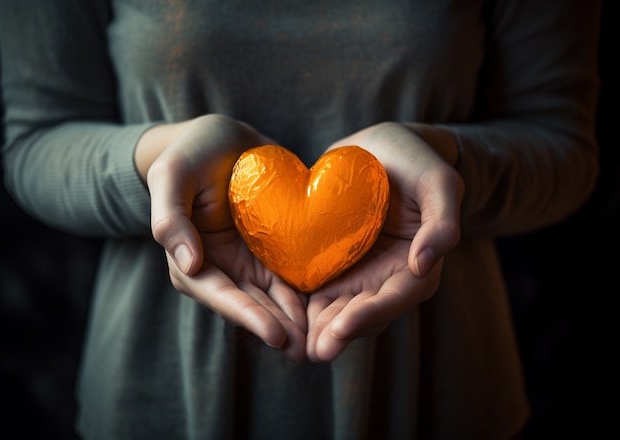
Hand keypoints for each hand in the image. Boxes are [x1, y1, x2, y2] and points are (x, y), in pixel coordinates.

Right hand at [141, 114, 307, 359]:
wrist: (224, 139)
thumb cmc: (193, 152)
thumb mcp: (173, 175)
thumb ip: (170, 217)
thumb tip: (189, 264)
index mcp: (190, 258)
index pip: (219, 294)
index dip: (246, 315)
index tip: (275, 334)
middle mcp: (220, 268)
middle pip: (250, 305)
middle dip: (277, 329)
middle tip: (308, 351)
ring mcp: (247, 262)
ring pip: (273, 299)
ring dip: (296, 321)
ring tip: (323, 340)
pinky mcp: (272, 252)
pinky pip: (290, 276)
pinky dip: (306, 294)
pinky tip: (330, 308)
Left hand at [306, 122, 463, 361]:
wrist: (381, 149)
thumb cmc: (416, 161)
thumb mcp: (438, 182)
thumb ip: (441, 222)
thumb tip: (426, 265)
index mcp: (418, 266)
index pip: (397, 297)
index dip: (371, 315)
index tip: (343, 327)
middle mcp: (387, 277)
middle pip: (364, 313)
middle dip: (339, 333)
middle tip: (315, 350)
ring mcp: (359, 273)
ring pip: (338, 309)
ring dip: (318, 329)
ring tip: (294, 345)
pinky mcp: (332, 263)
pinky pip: (316, 288)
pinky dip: (302, 305)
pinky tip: (280, 315)